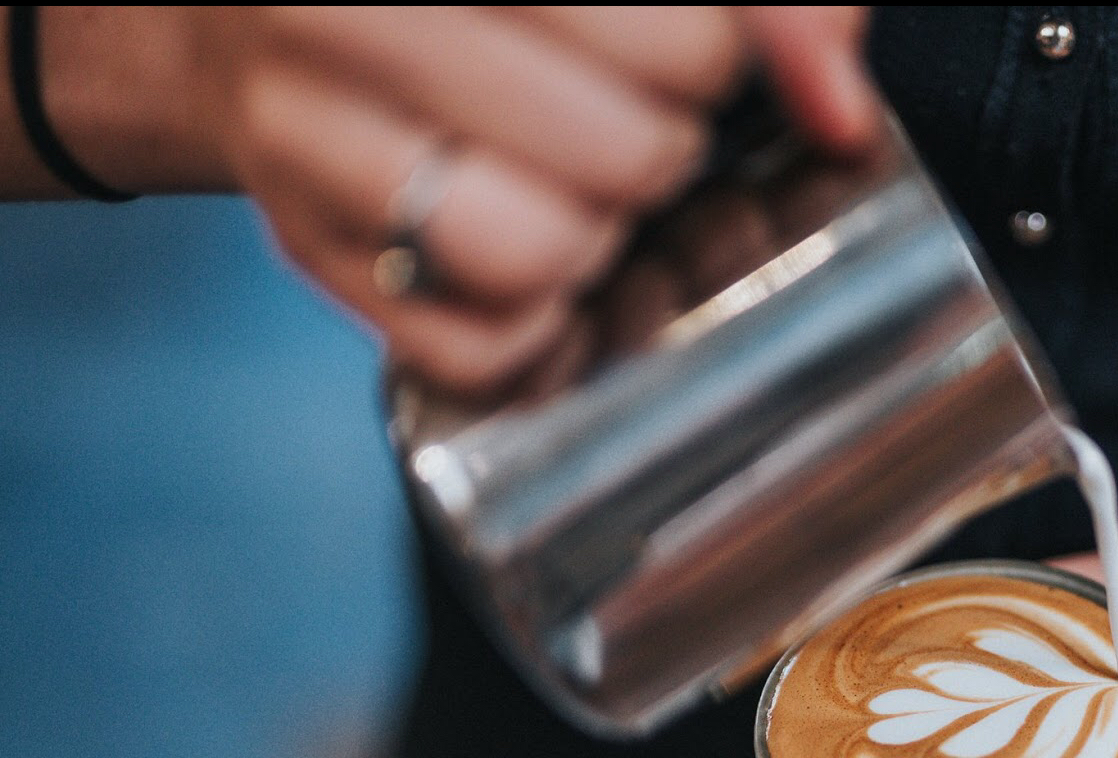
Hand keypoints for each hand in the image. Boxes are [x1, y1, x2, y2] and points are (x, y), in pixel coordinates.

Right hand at [176, 6, 872, 390]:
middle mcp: (339, 10)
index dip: (712, 59)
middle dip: (660, 150)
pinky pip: (476, 350)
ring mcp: (302, 133)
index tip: (685, 47)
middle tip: (630, 122)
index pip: (675, 42)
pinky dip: (532, 332)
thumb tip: (838, 105)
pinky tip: (527, 261)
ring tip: (574, 191)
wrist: (265, 10)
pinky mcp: (305, 251)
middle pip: (623, 154)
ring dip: (590, 243)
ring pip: (532, 256)